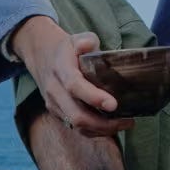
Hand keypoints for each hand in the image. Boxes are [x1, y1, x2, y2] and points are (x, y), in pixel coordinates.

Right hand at [11, 16, 133, 137]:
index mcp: (60, 69)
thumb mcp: (76, 38)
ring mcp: (54, 104)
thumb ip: (85, 41)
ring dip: (101, 130)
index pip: (74, 86)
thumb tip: (88, 45)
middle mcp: (54, 90)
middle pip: (76, 114)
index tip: (114, 105)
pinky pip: (75, 127)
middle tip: (128, 120)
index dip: (93, 97)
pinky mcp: (57, 112)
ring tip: (124, 124)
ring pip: (76, 125)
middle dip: (103, 123)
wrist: (41, 57)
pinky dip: (94, 131)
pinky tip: (110, 127)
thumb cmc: (66, 49)